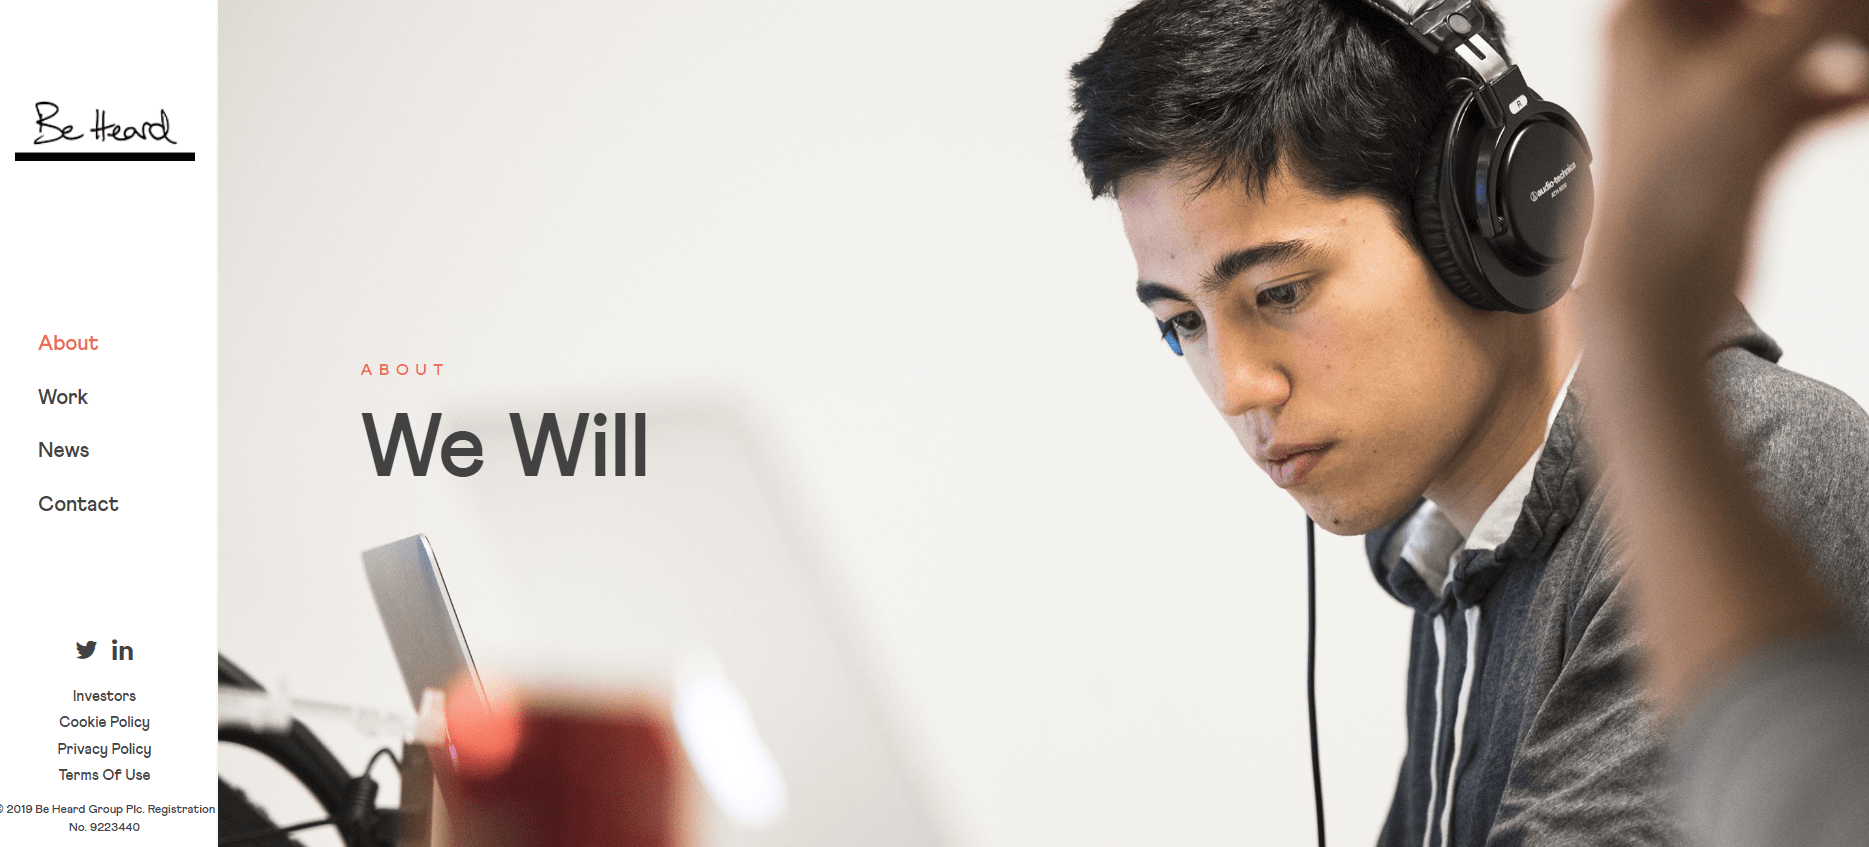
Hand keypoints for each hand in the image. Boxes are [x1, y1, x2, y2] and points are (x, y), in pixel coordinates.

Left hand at [1591, 0, 1868, 338]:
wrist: (1660, 286)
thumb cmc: (1663, 190)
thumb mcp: (1749, 77)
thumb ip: (1812, 18)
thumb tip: (1844, 6)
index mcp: (1643, 19)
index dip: (1783, 0)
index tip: (1825, 11)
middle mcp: (1673, 51)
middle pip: (1763, 7)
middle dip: (1820, 15)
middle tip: (1849, 23)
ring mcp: (1711, 95)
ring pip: (1794, 41)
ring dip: (1841, 41)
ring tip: (1862, 54)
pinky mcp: (1743, 136)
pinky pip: (1808, 92)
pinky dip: (1842, 88)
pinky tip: (1860, 93)